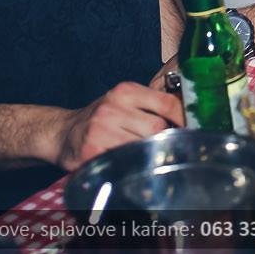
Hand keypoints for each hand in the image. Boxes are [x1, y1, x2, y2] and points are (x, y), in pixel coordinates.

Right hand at [52, 82, 184, 170]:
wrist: (63, 132)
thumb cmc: (102, 118)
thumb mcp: (125, 101)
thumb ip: (152, 104)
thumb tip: (188, 114)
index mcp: (125, 91)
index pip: (167, 103)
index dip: (183, 119)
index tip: (191, 129)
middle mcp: (113, 106)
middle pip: (157, 127)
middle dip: (163, 139)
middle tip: (163, 145)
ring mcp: (101, 128)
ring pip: (143, 145)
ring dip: (147, 152)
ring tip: (143, 153)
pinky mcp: (92, 149)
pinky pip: (124, 159)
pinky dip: (130, 162)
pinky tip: (127, 160)